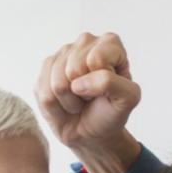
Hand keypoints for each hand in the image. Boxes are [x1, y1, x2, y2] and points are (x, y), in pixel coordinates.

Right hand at [34, 32, 141, 161]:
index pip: (96, 59)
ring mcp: (63, 52)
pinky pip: (43, 91)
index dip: (101, 82)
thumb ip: (112, 83)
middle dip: (84, 92)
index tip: (108, 90)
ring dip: (70, 101)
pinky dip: (55, 106)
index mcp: (110, 43)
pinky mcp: (46, 67)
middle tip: (92, 97)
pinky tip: (65, 101)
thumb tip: (77, 83)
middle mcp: (86, 41)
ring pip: (58, 82)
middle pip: (74, 69)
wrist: (91, 131)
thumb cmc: (111, 112)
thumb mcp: (127, 99)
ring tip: (80, 100)